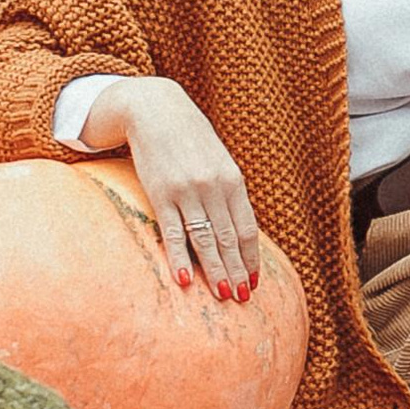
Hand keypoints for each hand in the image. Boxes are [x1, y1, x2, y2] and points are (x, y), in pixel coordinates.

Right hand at [77, 77, 260, 297]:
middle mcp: (213, 187)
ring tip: (223, 296)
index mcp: (232, 180)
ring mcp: (187, 191)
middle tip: (242, 298)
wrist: (155, 109)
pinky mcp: (160, 193)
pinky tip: (184, 279)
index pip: (246, 228)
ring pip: (205, 240)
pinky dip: (179, 257)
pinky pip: (173, 232)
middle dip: (236, 271)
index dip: (251, 257)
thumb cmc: (190, 138)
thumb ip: (227, 192)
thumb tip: (236, 229)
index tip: (254, 281)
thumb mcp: (218, 161)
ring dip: (214, 271)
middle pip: (229, 239)